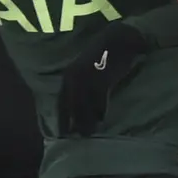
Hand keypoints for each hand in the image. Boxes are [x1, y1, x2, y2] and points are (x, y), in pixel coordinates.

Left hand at [57, 22, 148, 136]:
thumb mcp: (86, 70)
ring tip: (90, 133)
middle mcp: (74, 78)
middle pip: (72, 106)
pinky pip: (100, 99)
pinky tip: (102, 119)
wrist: (115, 40)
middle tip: (78, 137)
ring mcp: (88, 79)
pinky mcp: (102, 79)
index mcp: (68, 76)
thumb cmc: (101, 55)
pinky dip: (101, 110)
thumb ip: (80, 86)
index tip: (63, 133)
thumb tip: (78, 106)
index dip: (62, 118)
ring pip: (85, 106)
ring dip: (87, 120)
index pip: (62, 102)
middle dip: (74, 122)